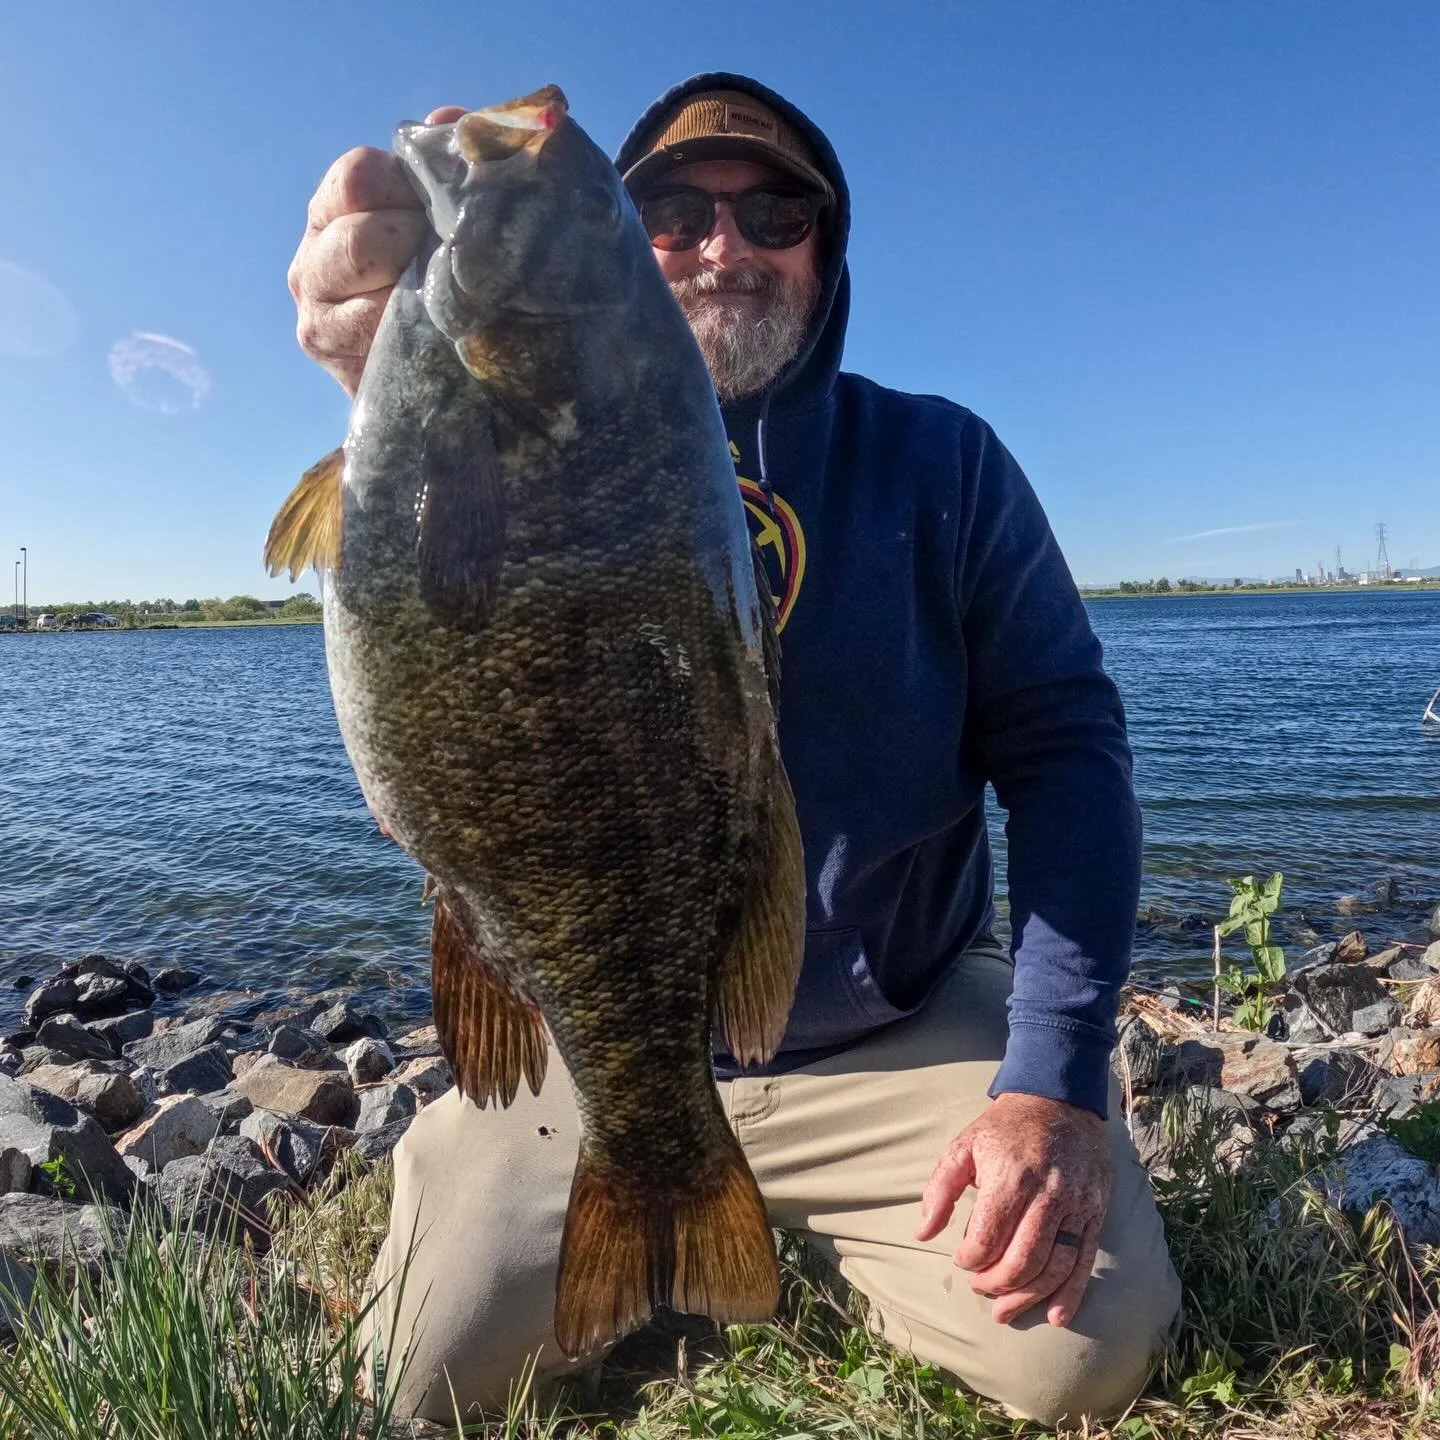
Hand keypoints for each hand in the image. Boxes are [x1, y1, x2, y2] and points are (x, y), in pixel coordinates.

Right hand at [288, 105, 466, 394]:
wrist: (441, 379)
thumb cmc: (446, 287)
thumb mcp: (447, 222)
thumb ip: (444, 170)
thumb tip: (447, 119)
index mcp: (335, 208)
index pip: (360, 174)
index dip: (410, 189)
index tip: (443, 212)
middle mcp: (312, 256)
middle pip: (362, 232)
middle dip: (417, 246)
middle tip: (449, 264)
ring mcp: (314, 308)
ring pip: (367, 281)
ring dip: (416, 287)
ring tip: (446, 298)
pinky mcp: (327, 351)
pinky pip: (370, 327)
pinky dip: (409, 324)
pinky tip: (434, 329)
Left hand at [915, 1092, 1111, 1327]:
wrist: (1059, 1100)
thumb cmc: (1004, 1128)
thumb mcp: (963, 1147)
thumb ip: (939, 1190)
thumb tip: (923, 1233)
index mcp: (1010, 1177)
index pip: (987, 1239)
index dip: (968, 1260)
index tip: (960, 1260)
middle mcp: (1048, 1194)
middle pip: (1022, 1261)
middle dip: (996, 1285)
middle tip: (980, 1288)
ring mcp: (1077, 1205)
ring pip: (1055, 1268)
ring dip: (1028, 1297)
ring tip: (1005, 1310)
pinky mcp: (1096, 1212)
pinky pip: (1085, 1262)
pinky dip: (1071, 1294)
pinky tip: (1055, 1316)